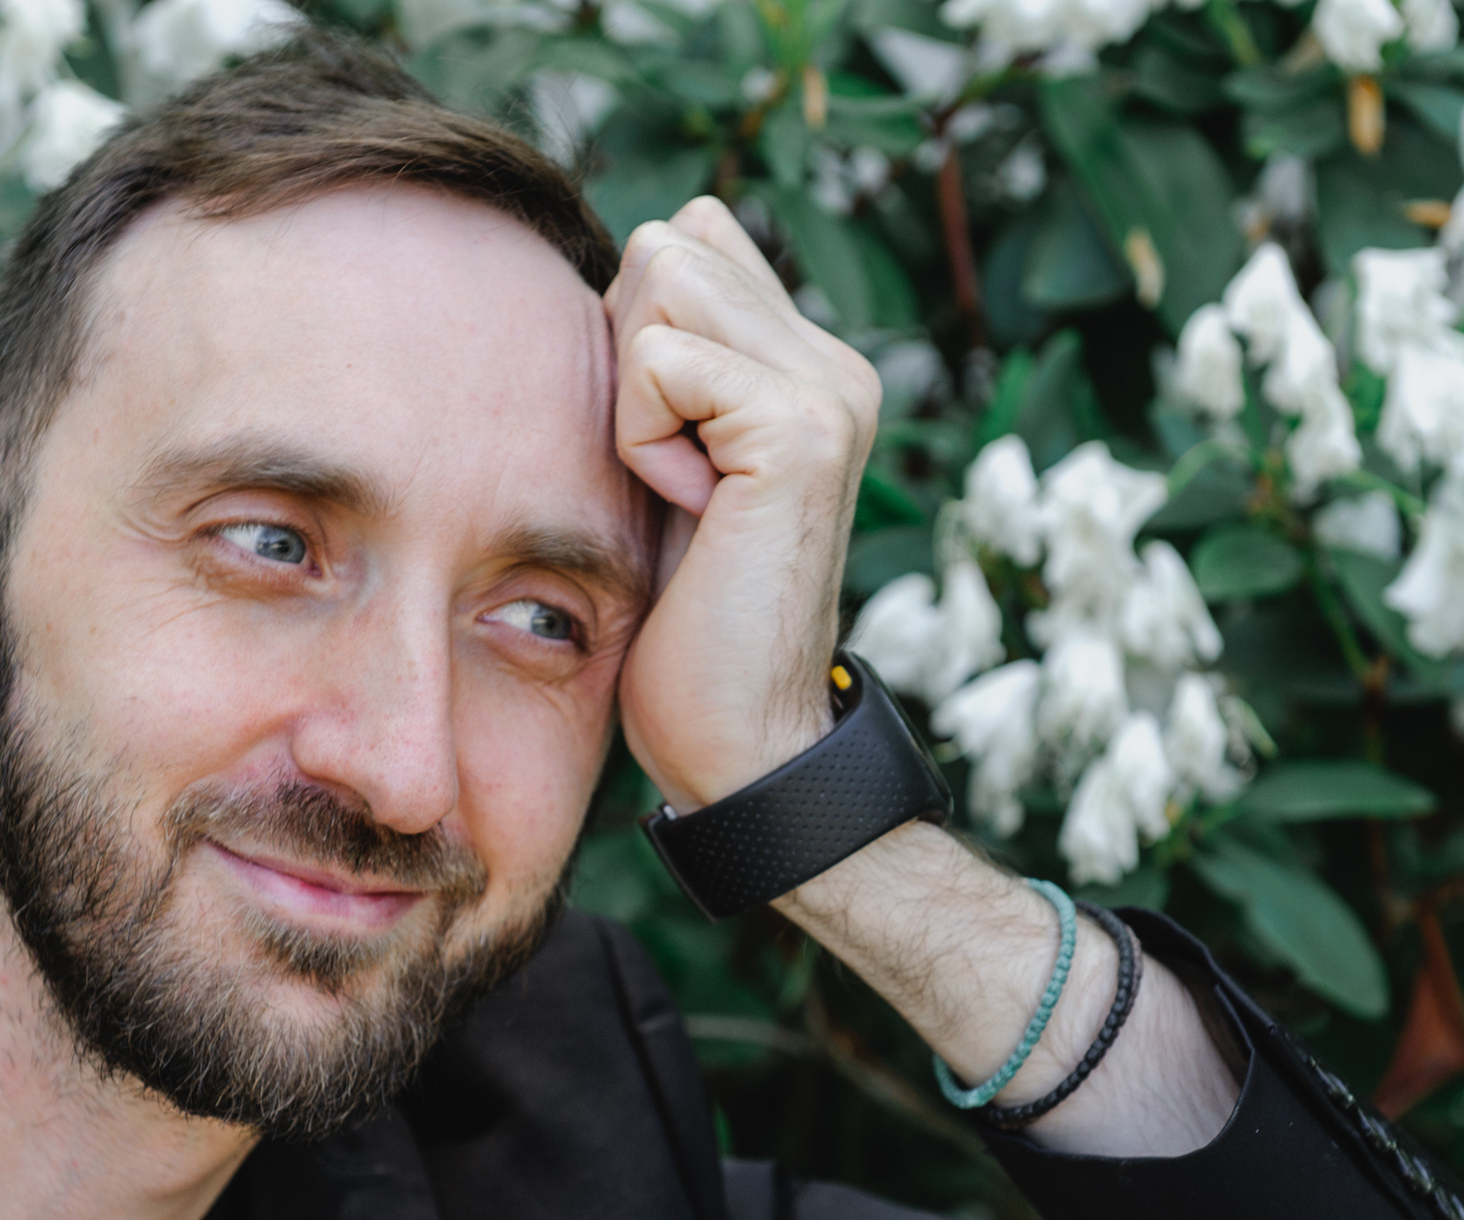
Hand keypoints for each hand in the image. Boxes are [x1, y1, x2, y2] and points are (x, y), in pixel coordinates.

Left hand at [606, 197, 881, 808]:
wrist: (742, 739)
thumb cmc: (686, 623)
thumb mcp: (670, 464)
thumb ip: (674, 364)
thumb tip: (635, 259)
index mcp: (811, 364)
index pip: (691, 237)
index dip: (636, 334)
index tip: (666, 452)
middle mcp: (836, 364)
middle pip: (667, 245)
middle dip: (627, 357)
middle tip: (673, 478)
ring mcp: (829, 391)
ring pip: (662, 279)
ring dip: (633, 398)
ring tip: (683, 492)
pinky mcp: (800, 428)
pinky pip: (658, 360)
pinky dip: (640, 439)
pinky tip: (692, 511)